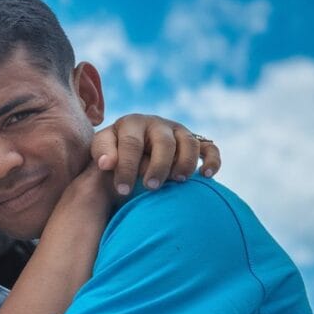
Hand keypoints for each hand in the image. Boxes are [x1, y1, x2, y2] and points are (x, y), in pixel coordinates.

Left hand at [92, 114, 221, 194]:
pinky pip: (210, 148)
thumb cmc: (112, 151)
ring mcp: (178, 132)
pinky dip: (212, 160)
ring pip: (189, 143)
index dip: (127, 167)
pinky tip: (206, 176)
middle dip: (158, 166)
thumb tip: (106, 164)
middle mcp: (157, 124)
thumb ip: (101, 153)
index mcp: (132, 123)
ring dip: (185, 162)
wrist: (129, 148)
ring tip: (177, 181)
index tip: (123, 190)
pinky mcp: (195, 141)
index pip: (131, 144)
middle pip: (163, 143)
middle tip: (150, 187)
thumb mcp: (101, 148)